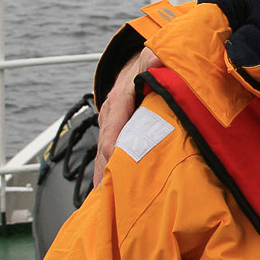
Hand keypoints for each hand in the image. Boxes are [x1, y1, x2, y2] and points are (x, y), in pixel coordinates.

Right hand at [93, 47, 157, 186]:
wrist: (141, 60)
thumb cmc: (150, 61)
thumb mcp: (154, 55)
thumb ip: (155, 58)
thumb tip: (157, 59)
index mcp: (119, 98)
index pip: (113, 128)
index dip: (114, 149)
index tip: (116, 169)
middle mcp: (110, 113)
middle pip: (104, 147)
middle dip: (105, 171)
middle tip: (108, 198)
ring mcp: (110, 124)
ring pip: (103, 154)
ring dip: (104, 176)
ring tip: (106, 203)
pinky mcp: (115, 132)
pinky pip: (108, 154)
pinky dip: (107, 172)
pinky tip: (107, 194)